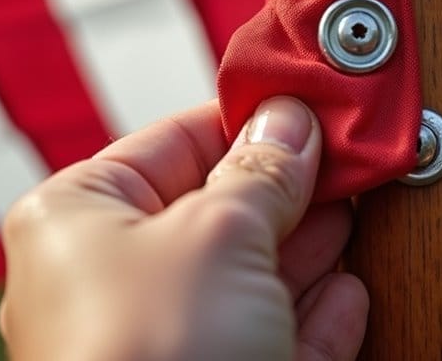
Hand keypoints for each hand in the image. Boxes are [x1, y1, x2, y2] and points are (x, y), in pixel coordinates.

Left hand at [0, 97, 367, 359]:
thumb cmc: (149, 358)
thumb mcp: (219, 231)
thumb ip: (264, 170)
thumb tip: (292, 122)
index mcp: (82, 220)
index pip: (176, 141)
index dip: (249, 120)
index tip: (309, 105)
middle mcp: (118, 280)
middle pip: (220, 209)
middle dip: (290, 186)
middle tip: (347, 155)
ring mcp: (170, 340)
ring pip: (253, 277)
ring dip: (310, 246)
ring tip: (359, 208)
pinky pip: (275, 339)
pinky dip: (315, 314)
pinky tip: (348, 292)